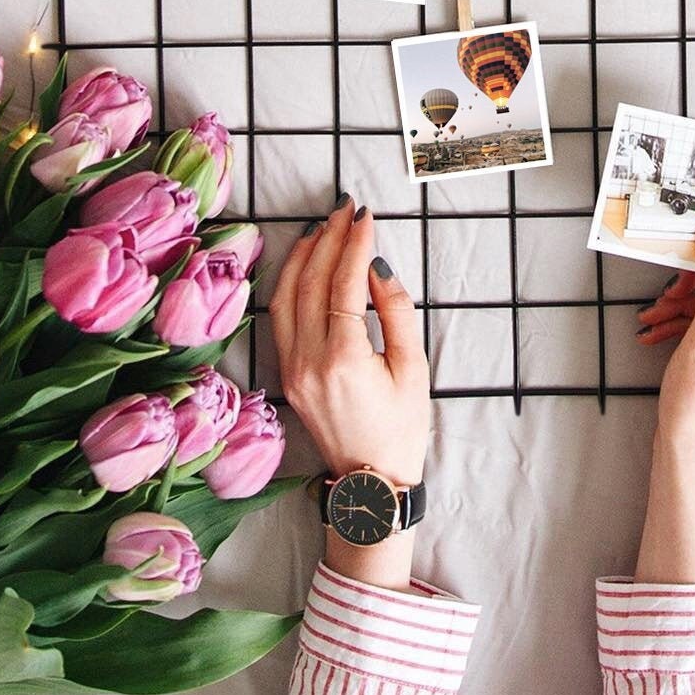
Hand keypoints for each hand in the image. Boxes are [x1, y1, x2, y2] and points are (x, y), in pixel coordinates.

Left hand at [270, 195, 430, 590]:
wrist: (369, 485)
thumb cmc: (400, 429)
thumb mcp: (413, 369)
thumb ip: (397, 312)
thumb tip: (377, 266)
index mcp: (345, 360)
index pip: (344, 284)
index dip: (354, 244)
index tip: (365, 215)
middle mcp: (309, 361)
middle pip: (311, 282)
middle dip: (330, 239)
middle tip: (346, 209)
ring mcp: (292, 368)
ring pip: (287, 296)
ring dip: (304, 256)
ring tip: (324, 227)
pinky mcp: (287, 373)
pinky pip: (281, 316)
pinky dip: (291, 282)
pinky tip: (305, 263)